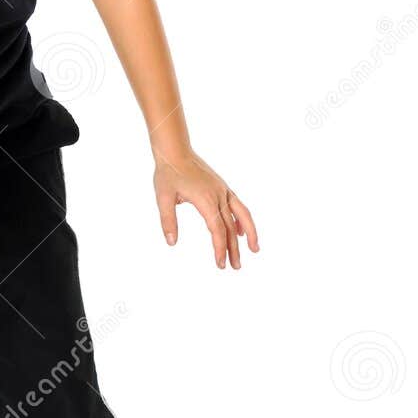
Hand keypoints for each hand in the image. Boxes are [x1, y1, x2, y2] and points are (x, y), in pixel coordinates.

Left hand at [153, 149, 257, 269]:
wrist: (176, 150)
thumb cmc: (168, 173)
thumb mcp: (163, 198)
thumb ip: (168, 221)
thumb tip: (171, 243)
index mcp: (206, 199)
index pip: (217, 230)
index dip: (220, 248)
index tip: (220, 264)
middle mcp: (219, 195)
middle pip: (230, 227)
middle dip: (234, 249)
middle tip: (235, 267)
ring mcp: (223, 190)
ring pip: (242, 214)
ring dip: (249, 233)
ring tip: (254, 249)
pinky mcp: (222, 187)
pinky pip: (237, 205)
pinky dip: (241, 220)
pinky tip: (239, 232)